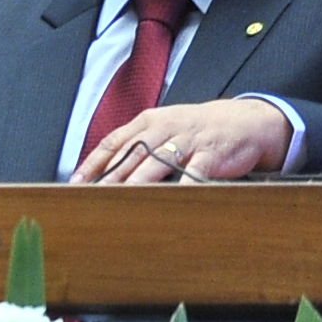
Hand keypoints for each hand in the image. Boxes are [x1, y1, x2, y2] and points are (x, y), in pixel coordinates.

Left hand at [75, 99, 295, 184]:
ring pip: (159, 161)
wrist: (245, 121)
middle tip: (93, 195)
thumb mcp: (163, 128)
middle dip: (111, 176)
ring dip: (140, 180)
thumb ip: (135, 145)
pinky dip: (184, 186)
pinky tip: (172, 200)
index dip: (93, 163)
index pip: (113, 143)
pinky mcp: (212, 153)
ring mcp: (188, 141)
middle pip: (132, 154)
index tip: (76, 183)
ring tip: (123, 197)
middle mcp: (164, 129)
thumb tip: (102, 171)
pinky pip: (196, 171)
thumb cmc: (195, 129)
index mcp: (148, 122)